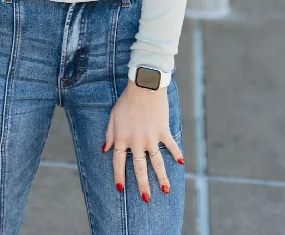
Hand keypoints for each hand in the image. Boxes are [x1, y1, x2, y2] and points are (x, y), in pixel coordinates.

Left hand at [103, 79, 183, 201]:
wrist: (144, 86)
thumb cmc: (126, 100)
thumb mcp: (113, 116)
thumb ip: (109, 135)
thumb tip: (104, 150)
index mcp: (121, 138)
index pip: (118, 162)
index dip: (118, 177)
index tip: (120, 189)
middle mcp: (136, 142)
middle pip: (139, 168)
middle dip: (143, 185)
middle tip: (146, 199)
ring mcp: (151, 138)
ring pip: (156, 163)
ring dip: (161, 178)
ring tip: (166, 191)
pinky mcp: (163, 131)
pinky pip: (170, 146)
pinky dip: (176, 154)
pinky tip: (180, 164)